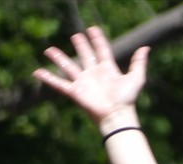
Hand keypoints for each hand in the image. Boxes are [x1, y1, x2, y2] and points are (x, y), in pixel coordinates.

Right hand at [33, 26, 148, 125]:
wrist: (117, 115)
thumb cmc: (127, 99)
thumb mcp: (136, 78)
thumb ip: (138, 63)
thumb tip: (146, 48)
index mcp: (108, 69)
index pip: (101, 50)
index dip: (98, 40)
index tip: (92, 29)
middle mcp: (94, 74)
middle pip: (85, 56)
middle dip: (80, 46)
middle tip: (76, 36)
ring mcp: (83, 82)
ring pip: (68, 67)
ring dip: (59, 58)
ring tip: (49, 49)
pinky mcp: (75, 92)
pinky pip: (59, 84)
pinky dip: (48, 78)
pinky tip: (37, 72)